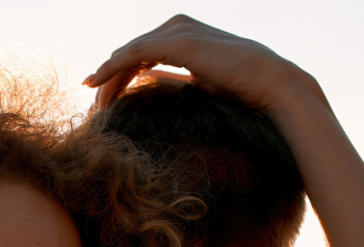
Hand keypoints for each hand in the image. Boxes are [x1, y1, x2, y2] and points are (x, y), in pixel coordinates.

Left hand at [84, 15, 319, 115]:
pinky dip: (111, 68)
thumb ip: (172, 77)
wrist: (270, 84)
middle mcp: (179, 27)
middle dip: (109, 78)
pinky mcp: (179, 42)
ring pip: (128, 53)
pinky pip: (134, 54)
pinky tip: (94, 82)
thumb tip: (147, 80)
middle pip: (131, 52)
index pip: (140, 52)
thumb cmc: (241, 88)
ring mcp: (179, 31)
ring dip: (106, 77)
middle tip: (93, 103)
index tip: (99, 94)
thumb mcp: (199, 82)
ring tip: (93, 101)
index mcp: (183, 35)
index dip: (117, 73)